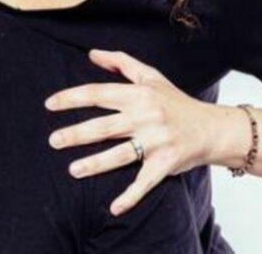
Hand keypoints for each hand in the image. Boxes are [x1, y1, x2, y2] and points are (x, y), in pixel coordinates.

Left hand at [44, 49, 219, 215]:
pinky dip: (130, 196)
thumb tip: (92, 54)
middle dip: (76, 134)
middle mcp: (145, 117)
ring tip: (72, 170)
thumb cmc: (176, 101)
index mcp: (138, 95)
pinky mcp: (166, 164)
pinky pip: (145, 182)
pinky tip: (114, 207)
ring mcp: (155, 142)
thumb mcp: (150, 76)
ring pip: (119, 155)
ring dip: (94, 164)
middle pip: (104, 126)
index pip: (98, 94)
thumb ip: (120, 62)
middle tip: (53, 140)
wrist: (212, 128)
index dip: (72, 98)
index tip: (50, 104)